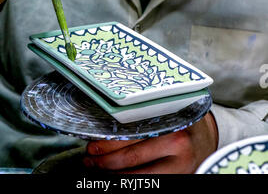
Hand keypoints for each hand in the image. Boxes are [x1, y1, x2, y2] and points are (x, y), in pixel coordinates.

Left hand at [83, 112, 217, 173]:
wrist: (206, 137)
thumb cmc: (178, 121)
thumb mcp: (164, 113)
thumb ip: (144, 117)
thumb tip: (107, 125)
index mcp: (169, 122)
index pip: (132, 135)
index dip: (108, 142)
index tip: (92, 144)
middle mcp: (176, 144)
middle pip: (132, 157)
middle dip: (105, 160)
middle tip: (89, 158)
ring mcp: (179, 166)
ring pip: (139, 176)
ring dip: (113, 175)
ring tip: (96, 169)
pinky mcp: (180, 178)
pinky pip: (149, 183)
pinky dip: (130, 181)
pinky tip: (117, 178)